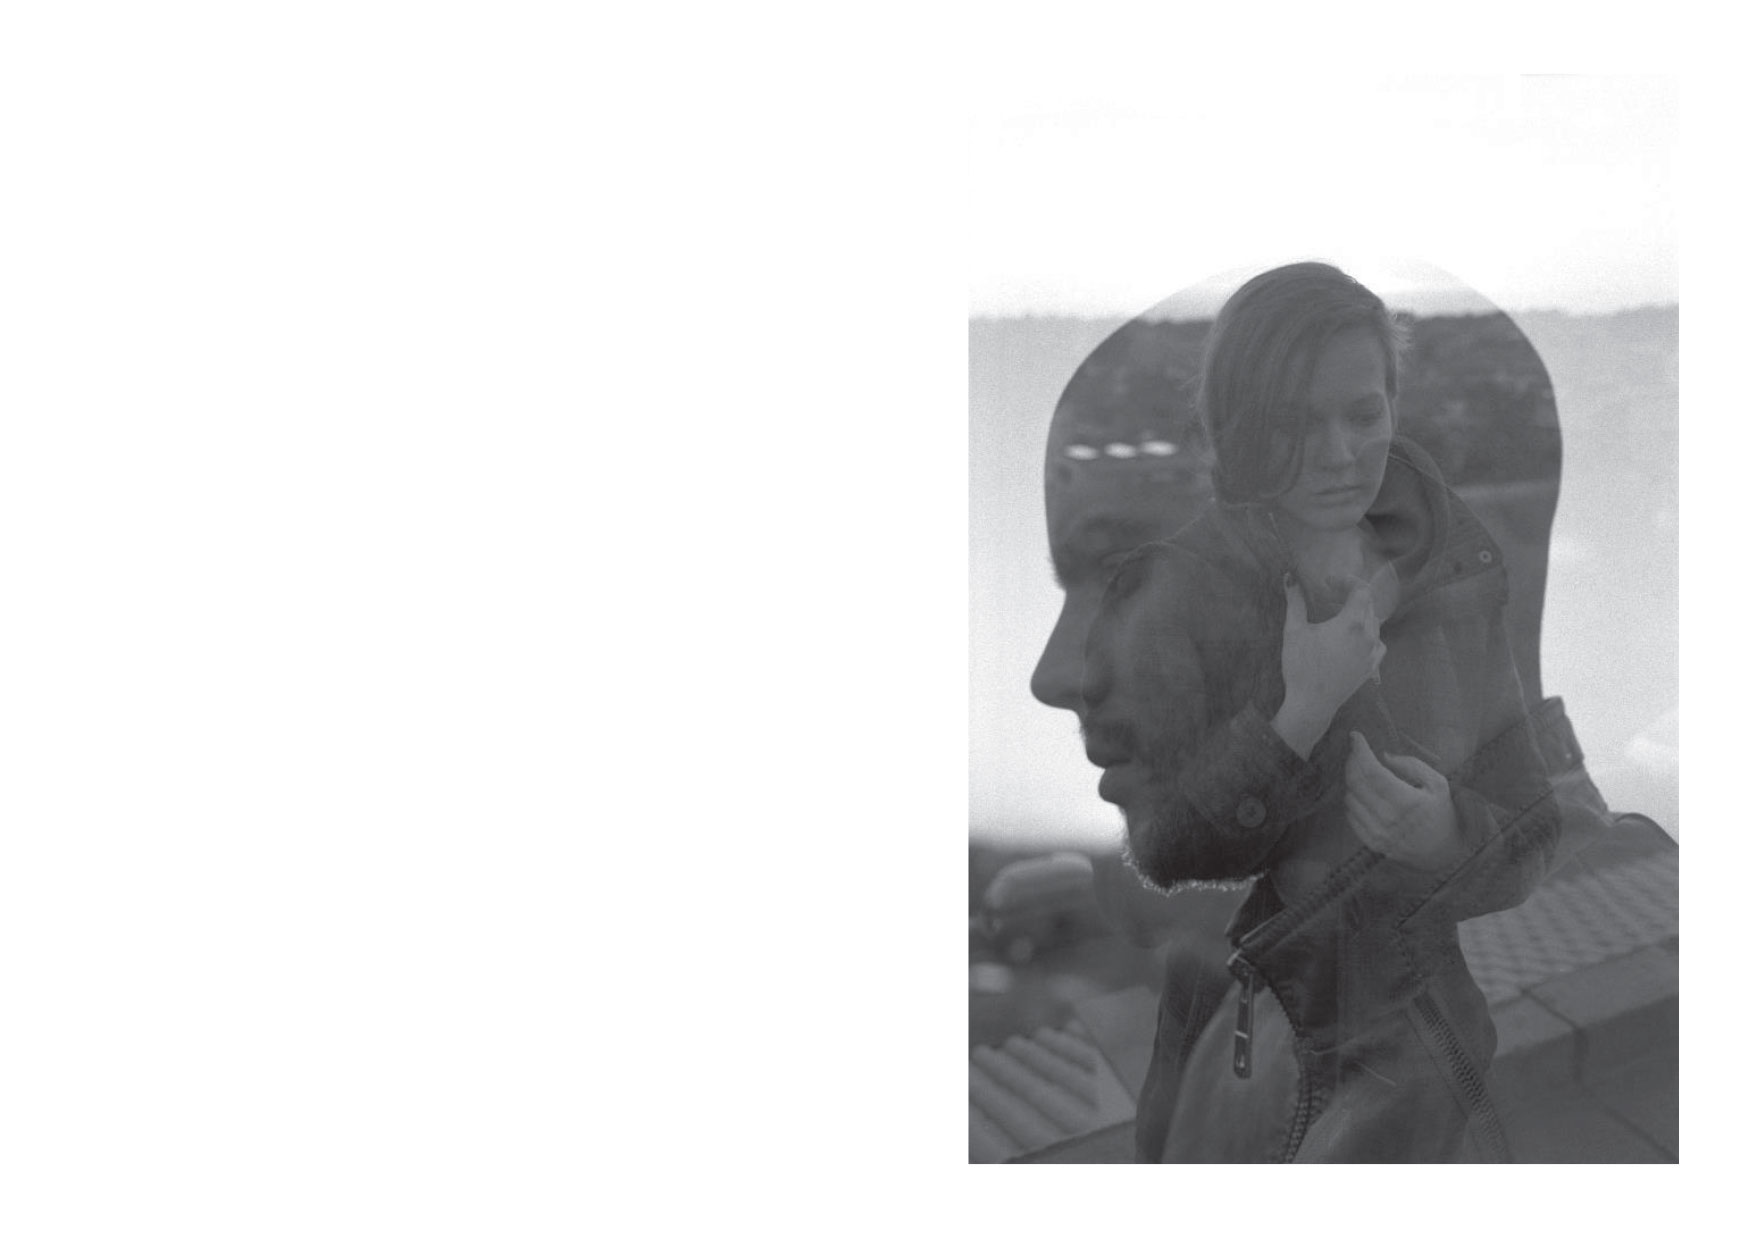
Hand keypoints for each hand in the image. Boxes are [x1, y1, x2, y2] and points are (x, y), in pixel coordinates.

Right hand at [1279, 577, 1384, 723]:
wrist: (1312, 704)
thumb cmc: (1301, 667)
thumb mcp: (1294, 631)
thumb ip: (1295, 601)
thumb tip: (1289, 577)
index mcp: (1351, 623)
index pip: (1361, 590)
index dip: (1347, 581)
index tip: (1329, 582)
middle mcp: (1368, 636)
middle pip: (1368, 604)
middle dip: (1351, 595)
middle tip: (1330, 594)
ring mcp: (1372, 652)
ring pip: (1374, 622)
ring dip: (1360, 613)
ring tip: (1339, 614)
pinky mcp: (1372, 666)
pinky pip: (1378, 642)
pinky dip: (1368, 634)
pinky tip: (1354, 637)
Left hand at [1345, 732, 1462, 869]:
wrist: (1446, 853)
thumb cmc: (1442, 813)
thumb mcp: (1437, 784)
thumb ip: (1412, 766)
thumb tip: (1383, 756)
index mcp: (1407, 801)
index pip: (1372, 771)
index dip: (1360, 751)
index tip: (1355, 736)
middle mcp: (1388, 818)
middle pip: (1356, 782)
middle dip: (1352, 761)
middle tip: (1357, 751)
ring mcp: (1378, 833)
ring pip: (1350, 797)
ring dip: (1353, 781)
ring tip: (1366, 774)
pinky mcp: (1372, 843)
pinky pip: (1350, 815)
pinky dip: (1353, 800)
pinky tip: (1365, 795)